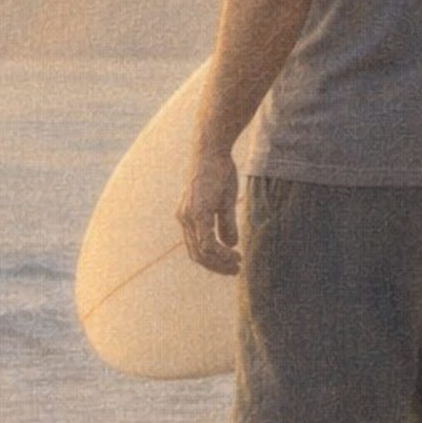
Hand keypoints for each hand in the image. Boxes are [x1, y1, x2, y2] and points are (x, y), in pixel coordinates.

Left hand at [177, 149, 241, 274]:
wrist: (212, 151)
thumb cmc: (219, 172)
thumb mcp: (224, 201)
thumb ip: (225, 224)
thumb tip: (230, 244)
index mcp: (187, 217)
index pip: (197, 249)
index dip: (213, 262)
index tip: (232, 265)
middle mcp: (184, 219)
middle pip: (197, 254)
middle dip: (216, 266)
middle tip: (235, 271)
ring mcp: (188, 216)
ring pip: (201, 251)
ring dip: (219, 261)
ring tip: (237, 264)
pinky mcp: (197, 211)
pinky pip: (205, 240)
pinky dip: (219, 251)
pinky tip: (232, 253)